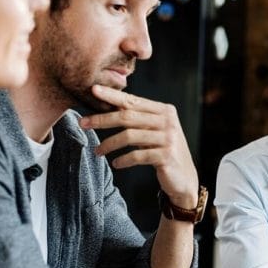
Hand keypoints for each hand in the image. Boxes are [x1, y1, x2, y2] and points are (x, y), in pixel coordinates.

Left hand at [80, 84, 199, 207]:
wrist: (183, 177)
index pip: (133, 101)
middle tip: (83, 123)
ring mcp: (168, 138)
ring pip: (130, 136)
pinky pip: (137, 156)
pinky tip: (116, 164)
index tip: (93, 90)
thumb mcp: (153, 131)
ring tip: (97, 151)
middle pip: (128, 117)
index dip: (112, 96)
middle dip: (102, 120)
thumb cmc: (163, 151)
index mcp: (164, 110)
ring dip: (109, 144)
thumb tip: (108, 104)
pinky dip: (123, 160)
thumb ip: (138, 118)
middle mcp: (168, 121)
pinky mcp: (166, 156)